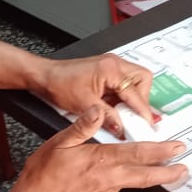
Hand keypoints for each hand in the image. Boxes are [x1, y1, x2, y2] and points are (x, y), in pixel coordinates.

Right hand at [8, 107, 187, 191]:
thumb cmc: (43, 175)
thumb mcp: (59, 143)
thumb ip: (82, 126)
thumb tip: (97, 111)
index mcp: (101, 161)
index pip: (138, 154)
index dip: (161, 151)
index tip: (177, 148)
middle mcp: (108, 180)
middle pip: (146, 176)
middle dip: (168, 172)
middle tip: (184, 169)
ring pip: (130, 182)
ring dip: (144, 175)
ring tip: (155, 169)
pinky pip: (114, 189)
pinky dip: (119, 181)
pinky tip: (113, 176)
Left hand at [36, 54, 153, 138]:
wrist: (44, 77)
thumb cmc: (58, 83)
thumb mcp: (84, 105)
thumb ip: (106, 117)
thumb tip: (121, 127)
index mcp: (110, 69)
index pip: (135, 93)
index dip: (142, 111)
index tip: (146, 124)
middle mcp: (114, 64)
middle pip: (143, 79)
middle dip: (142, 98)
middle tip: (136, 114)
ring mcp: (111, 66)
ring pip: (135, 81)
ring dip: (133, 98)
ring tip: (123, 113)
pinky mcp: (107, 72)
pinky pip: (123, 84)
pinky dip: (123, 97)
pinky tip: (114, 108)